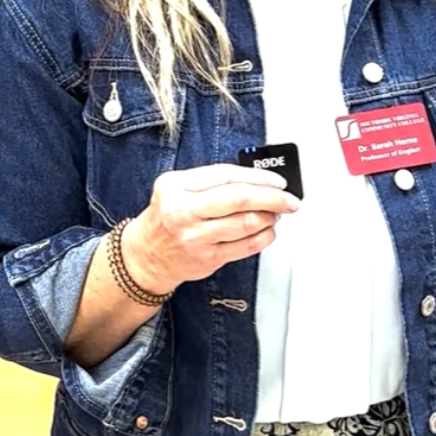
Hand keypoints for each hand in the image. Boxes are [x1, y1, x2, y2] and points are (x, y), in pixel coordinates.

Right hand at [121, 163, 299, 295]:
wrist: (146, 255)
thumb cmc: (167, 217)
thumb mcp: (177, 188)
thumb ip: (212, 182)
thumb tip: (257, 180)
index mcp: (176, 186)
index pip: (225, 176)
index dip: (257, 177)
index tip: (278, 181)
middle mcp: (184, 211)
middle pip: (238, 199)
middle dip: (272, 198)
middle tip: (290, 200)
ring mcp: (195, 237)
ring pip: (245, 224)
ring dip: (269, 217)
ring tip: (275, 214)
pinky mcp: (207, 259)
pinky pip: (245, 247)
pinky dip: (264, 237)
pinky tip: (268, 231)